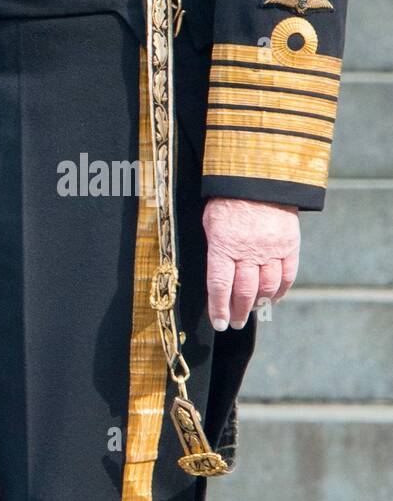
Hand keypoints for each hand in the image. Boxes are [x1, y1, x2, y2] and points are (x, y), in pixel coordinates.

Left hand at [203, 196, 299, 331]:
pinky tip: (273, 297)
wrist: (259, 176)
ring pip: (267, 287)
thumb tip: (218, 276)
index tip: (219, 323)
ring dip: (259, 303)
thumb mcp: (211, 222)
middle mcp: (248, 251)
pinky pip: (287, 276)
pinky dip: (280, 291)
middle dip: (238, 311)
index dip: (219, 308)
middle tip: (235, 322)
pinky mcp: (290, 246)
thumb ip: (216, 249)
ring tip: (251, 311)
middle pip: (244, 291)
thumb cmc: (228, 198)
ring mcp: (271, 250)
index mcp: (223, 245)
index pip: (219, 285)